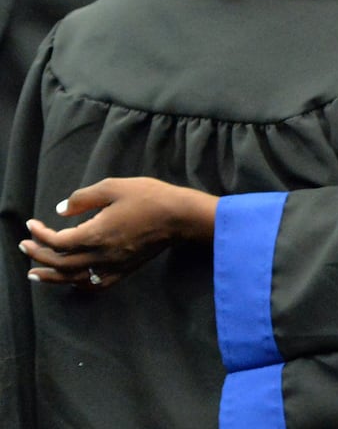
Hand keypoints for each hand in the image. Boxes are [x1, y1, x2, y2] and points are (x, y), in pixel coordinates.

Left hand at [19, 177, 217, 288]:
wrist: (180, 217)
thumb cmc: (150, 197)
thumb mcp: (114, 186)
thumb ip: (83, 198)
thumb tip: (61, 211)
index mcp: (95, 234)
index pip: (57, 241)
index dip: (39, 234)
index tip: (30, 224)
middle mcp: (100, 255)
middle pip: (60, 263)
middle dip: (38, 255)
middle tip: (25, 247)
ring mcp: (113, 266)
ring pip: (73, 278)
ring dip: (50, 276)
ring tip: (34, 273)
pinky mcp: (124, 270)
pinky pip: (94, 284)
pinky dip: (76, 284)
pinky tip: (71, 280)